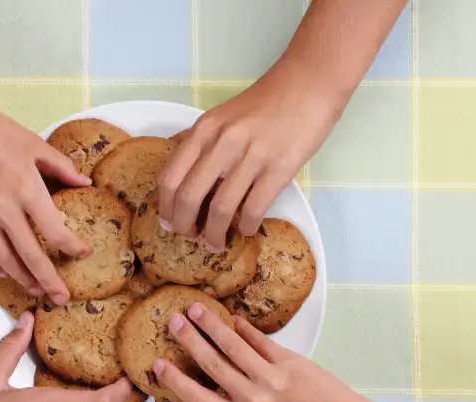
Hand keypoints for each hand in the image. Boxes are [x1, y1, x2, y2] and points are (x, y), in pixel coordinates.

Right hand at [0, 90, 90, 304]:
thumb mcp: (35, 144)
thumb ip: (62, 167)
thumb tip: (85, 182)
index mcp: (27, 190)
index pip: (55, 231)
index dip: (72, 247)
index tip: (82, 253)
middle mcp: (4, 210)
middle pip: (31, 256)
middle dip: (49, 280)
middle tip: (62, 298)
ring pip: (5, 260)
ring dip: (23, 279)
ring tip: (37, 290)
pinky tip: (7, 272)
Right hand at [153, 303, 374, 401]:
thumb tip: (216, 376)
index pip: (197, 398)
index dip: (175, 380)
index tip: (157, 364)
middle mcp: (253, 400)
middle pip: (212, 363)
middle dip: (190, 340)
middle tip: (174, 321)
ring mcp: (271, 379)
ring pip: (233, 346)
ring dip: (211, 325)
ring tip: (196, 309)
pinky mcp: (289, 362)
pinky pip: (260, 340)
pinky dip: (244, 328)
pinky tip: (234, 318)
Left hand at [158, 65, 343, 250]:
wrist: (309, 83)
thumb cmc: (266, 104)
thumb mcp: (222, 117)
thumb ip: (203, 146)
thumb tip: (186, 185)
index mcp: (204, 130)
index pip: (170, 178)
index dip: (165, 208)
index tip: (169, 223)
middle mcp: (222, 143)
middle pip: (189, 198)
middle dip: (185, 227)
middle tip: (190, 238)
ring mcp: (251, 156)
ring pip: (220, 209)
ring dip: (214, 234)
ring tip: (216, 243)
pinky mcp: (279, 168)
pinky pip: (254, 209)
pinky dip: (245, 227)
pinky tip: (245, 230)